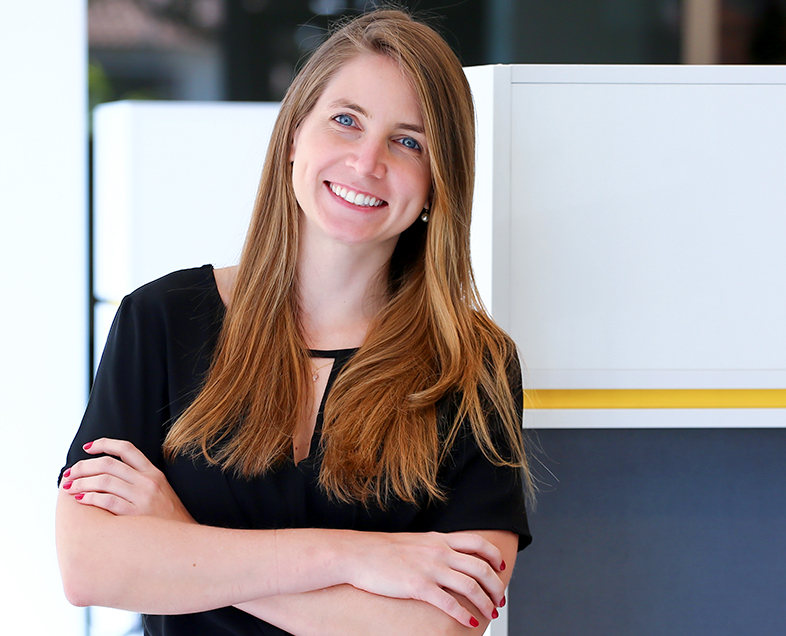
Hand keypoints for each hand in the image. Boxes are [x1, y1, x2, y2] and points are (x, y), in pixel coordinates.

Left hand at [60, 438, 194, 522]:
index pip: (126, 449)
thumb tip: (109, 474)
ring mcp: (143, 497)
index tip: (88, 447)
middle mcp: (148, 481)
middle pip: (108, 464)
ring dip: (82, 483)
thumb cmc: (167, 518)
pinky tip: (81, 500)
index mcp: (153, 473)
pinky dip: (90, 498)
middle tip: (70, 473)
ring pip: (104, 481)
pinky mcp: (136, 514)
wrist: (182, 540)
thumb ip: (141, 479)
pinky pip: (107, 501)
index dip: (105, 444)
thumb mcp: (161, 490)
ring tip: (70, 488)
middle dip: (84, 467)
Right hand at [341, 530, 506, 627]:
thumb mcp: (414, 542)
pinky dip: (464, 615)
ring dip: (485, 602)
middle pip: (480, 567)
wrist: (357, 553)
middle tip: (499, 599)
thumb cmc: (380, 550)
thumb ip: (433, 547)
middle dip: (495, 585)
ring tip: (490, 614)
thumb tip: (446, 556)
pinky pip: (449, 603)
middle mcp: (439, 552)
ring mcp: (430, 569)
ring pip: (470, 586)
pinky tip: (469, 623)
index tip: (500, 567)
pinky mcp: (418, 586)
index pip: (477, 543)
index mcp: (438, 539)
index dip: (493, 556)